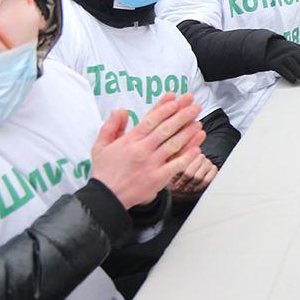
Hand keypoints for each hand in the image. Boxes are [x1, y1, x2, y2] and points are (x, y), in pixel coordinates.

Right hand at [90, 94, 204, 207]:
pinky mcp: (158, 178)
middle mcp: (142, 150)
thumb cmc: (105, 173)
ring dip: (188, 132)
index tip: (176, 100)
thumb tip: (121, 111)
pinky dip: (188, 156)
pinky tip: (197, 148)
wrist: (106, 198)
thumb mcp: (100, 146)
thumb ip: (111, 126)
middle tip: (194, 106)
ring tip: (198, 123)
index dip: (165, 108)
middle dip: (182, 115)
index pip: (151, 120)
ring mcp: (151, 164)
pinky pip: (176, 165)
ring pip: (174, 144)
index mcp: (129, 141)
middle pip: (166, 128)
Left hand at [169, 152, 216, 198]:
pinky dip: (199, 186)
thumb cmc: (176, 174)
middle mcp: (198, 155)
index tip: (172, 181)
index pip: (181, 164)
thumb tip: (164, 162)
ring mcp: (207, 162)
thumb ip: (170, 163)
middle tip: (178, 187)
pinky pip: (207, 180)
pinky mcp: (214, 169)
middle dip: (182, 182)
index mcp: (187, 151)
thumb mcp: (170, 167)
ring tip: (185, 188)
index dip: (176, 175)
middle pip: (189, 173)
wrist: (189, 181)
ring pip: (198, 177)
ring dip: (190, 185)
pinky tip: (195, 188)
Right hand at [263, 37, 299, 82]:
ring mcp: (282, 57)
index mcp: (298, 49)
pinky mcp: (274, 63)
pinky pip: (281, 69)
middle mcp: (291, 52)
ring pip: (292, 64)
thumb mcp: (296, 48)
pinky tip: (294, 80)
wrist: (268, 48)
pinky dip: (288, 75)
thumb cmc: (286, 51)